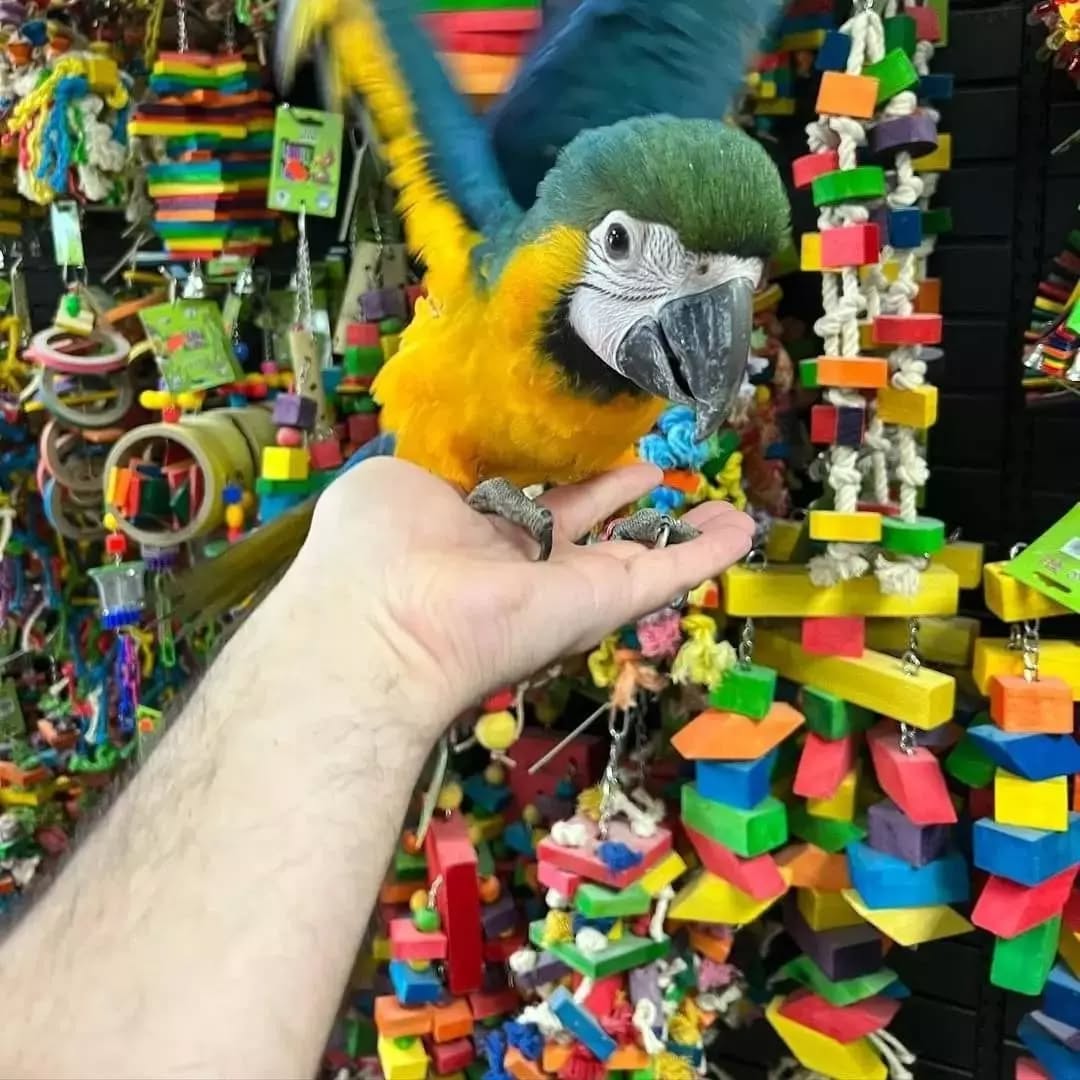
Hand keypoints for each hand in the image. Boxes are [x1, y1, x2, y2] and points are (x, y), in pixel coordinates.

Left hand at [285, 458, 754, 737]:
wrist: (385, 616)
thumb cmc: (374, 543)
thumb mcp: (399, 477)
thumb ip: (441, 461)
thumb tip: (461, 446)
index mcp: (469, 531)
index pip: (524, 503)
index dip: (554, 478)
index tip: (584, 447)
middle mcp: (520, 563)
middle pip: (585, 529)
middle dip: (621, 500)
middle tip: (656, 471)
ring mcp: (564, 587)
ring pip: (636, 556)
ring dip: (681, 531)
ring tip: (721, 507)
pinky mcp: (599, 602)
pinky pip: (664, 573)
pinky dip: (707, 553)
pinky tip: (741, 529)